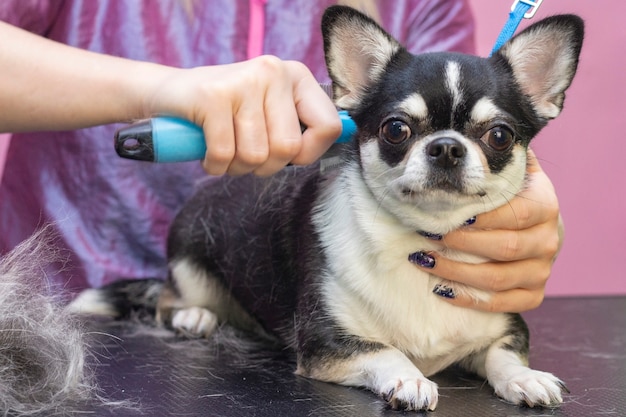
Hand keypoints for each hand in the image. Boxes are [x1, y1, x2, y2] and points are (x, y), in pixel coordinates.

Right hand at [144, 56, 341, 175]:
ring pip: (256, 156)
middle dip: (265, 167)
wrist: (169, 94)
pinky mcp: (212, 96)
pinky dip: (214, 166)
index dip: (308, 155)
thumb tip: (348, 134)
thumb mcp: (270, 112)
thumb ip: (304, 124)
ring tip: (224, 150)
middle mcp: (274, 71)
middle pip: (288, 149)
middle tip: (245, 155)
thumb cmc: (226, 112)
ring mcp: (243, 81)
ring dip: (236, 168)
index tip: (286, 156)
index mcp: (296, 76)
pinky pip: (225, 155)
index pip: (329, 128)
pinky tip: (207, 153)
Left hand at [412, 150, 561, 312]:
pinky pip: (503, 304)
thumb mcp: (511, 173)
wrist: (532, 230)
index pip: (519, 212)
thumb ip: (499, 157)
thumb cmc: (510, 198)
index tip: (451, 214)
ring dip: (456, 271)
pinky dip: (469, 298)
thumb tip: (483, 131)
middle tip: (427, 235)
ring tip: (423, 259)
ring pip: (499, 278)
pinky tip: (441, 289)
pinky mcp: (533, 294)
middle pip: (506, 247)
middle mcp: (549, 239)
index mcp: (545, 205)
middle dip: (461, 242)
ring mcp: (542, 270)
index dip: (485, 216)